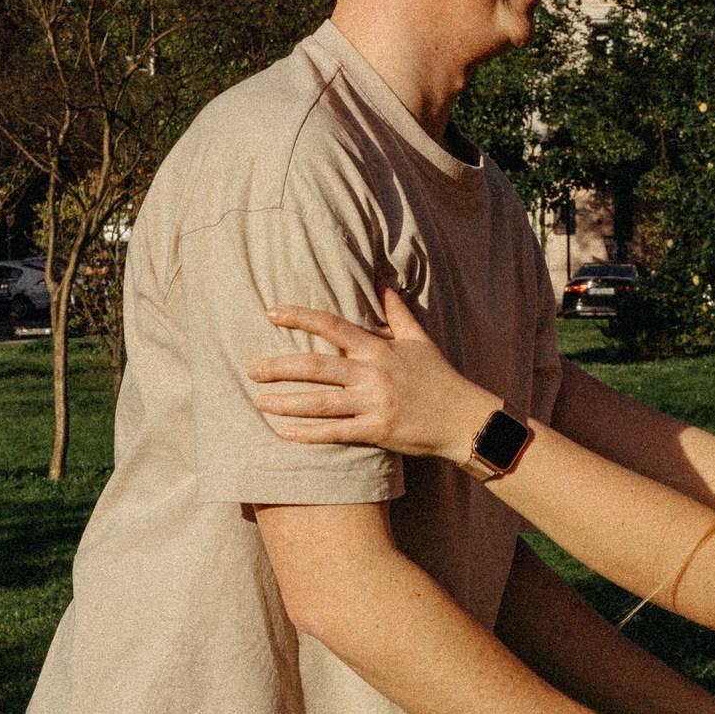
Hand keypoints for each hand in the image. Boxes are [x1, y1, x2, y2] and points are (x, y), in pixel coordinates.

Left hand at [249, 287, 495, 461]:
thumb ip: (395, 311)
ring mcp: (374, 404)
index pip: (332, 326)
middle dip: (279, 368)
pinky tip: (285, 434)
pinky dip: (309, 434)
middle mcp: (373, 373)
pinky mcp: (378, 432)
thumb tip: (381, 279)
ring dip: (286, 402)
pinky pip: (336, 433)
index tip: (271, 313)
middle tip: (250, 369)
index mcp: (378, 349)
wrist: (463, 419)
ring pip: (321, 402)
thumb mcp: (418, 339)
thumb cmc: (438, 378)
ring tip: (258, 402)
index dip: (300, 318)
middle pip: (316, 366)